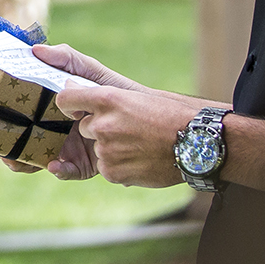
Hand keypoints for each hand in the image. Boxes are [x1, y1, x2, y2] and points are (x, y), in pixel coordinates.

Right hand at [0, 44, 140, 178]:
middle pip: (21, 139)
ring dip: (23, 162)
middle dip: (5, 145)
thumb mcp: (91, 71)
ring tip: (15, 160)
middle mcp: (53, 129)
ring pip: (36, 158)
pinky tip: (55, 165)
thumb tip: (35, 50)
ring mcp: (66, 148)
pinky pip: (65, 170)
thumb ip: (67, 59)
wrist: (149, 118)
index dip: (3, 117)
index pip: (20, 113)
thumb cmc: (117, 90)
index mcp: (50, 108)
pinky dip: (58, 170)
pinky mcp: (83, 165)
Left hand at [49, 84, 209, 187]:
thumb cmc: (171, 115)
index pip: (65, 99)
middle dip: (100, 129)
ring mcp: (106, 150)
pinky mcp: (112, 172)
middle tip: (130, 129)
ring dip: (112, 148)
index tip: (77, 109)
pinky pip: (106, 168)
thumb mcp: (135, 96)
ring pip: (97, 148)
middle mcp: (103, 124)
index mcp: (108, 99)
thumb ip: (101, 97)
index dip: (70, 105)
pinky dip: (120, 166)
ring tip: (142, 144)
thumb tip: (70, 90)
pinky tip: (142, 159)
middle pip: (85, 127)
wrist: (198, 144)